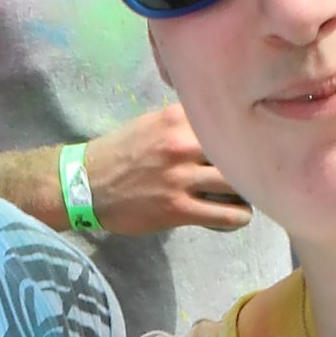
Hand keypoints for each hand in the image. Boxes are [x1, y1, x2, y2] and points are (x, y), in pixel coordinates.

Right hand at [84, 104, 251, 236]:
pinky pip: (226, 216)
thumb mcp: (152, 123)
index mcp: (177, 118)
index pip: (227, 122)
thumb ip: (185, 122)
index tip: (252, 146)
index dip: (243, 137)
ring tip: (242, 198)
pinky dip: (238, 218)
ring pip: (238, 185)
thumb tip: (217, 123)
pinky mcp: (178, 209)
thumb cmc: (119, 154)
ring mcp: (181, 177)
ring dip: (246, 194)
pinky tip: (235, 217)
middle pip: (238, 151)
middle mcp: (182, 143)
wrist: (83, 185)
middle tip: (252, 175)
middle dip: (249, 165)